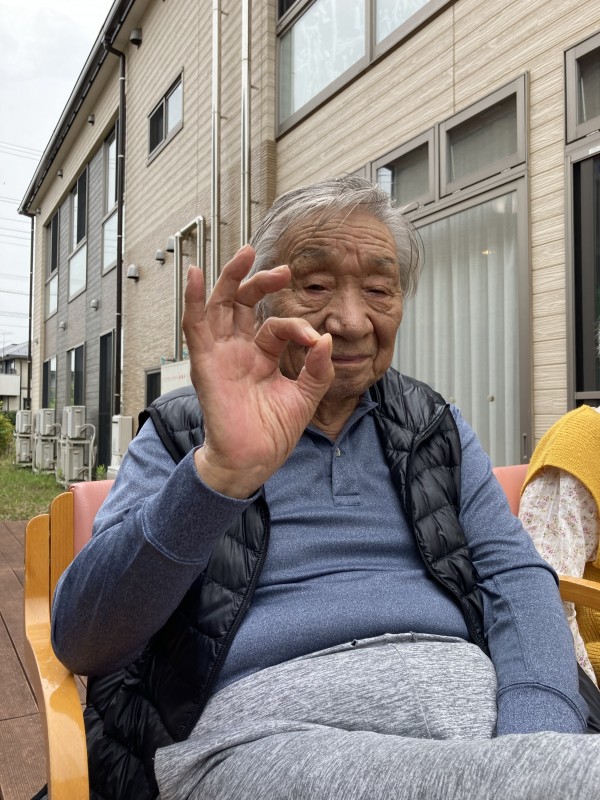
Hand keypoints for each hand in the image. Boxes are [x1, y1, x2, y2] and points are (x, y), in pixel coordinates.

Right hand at [183, 245, 333, 497]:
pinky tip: (194, 274)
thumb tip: (326, 340)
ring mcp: (221, 354)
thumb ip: (317, 368)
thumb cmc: (273, 433)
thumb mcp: (305, 396)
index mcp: (262, 357)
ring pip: (219, 306)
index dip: (298, 327)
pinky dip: (192, 299)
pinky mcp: (205, 362)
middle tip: (283, 270)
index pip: (277, 326)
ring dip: (230, 279)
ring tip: (244, 254)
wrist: (254, 460)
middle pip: (244, 304)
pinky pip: (195, 326)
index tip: (315, 339)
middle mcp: (239, 351)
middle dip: (261, 282)